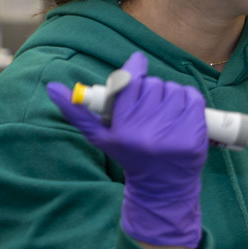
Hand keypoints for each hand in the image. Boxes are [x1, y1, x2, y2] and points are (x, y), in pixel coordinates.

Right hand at [47, 51, 208, 246]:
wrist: (162, 186)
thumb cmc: (130, 155)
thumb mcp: (101, 138)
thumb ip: (78, 113)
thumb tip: (53, 88)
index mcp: (121, 130)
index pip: (129, 83)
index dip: (134, 68)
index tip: (137, 62)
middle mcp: (145, 132)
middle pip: (153, 84)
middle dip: (151, 90)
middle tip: (150, 106)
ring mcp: (172, 134)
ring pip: (174, 89)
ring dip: (171, 95)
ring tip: (165, 114)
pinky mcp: (194, 135)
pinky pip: (194, 98)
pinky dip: (189, 99)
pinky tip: (182, 113)